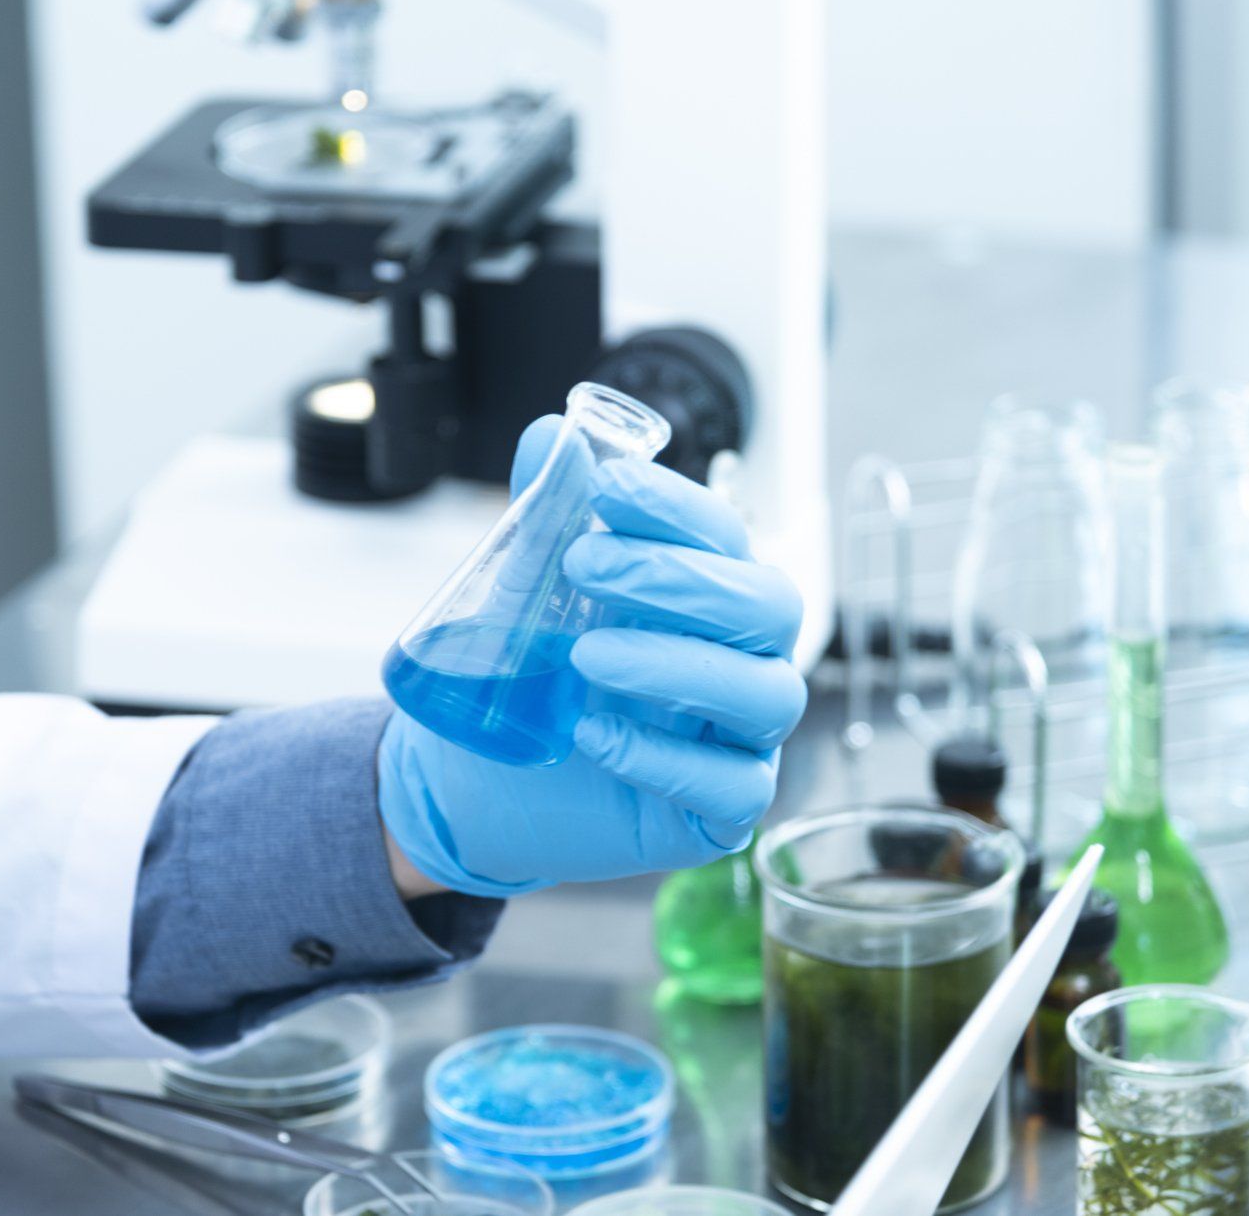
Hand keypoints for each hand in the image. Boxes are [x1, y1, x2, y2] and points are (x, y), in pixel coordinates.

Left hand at [378, 415, 807, 897]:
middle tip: (581, 567)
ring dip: (676, 664)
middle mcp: (741, 661)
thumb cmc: (530, 679)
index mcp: (708, 597)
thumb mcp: (525, 592)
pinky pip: (733, 787)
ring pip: (766, 694)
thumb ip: (544, 515)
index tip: (605, 486)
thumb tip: (550, 435)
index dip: (676, 507)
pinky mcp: (719, 813)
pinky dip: (664, 757)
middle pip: (770, 606)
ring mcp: (740, 740)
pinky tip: (592, 735)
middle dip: (678, 578)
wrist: (478, 782)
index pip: (727, 536)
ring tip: (584, 656)